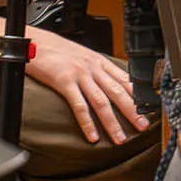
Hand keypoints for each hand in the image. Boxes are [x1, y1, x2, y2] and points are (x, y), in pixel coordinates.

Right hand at [25, 28, 151, 144]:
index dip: (138, 95)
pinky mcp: (64, 81)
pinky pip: (79, 105)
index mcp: (99, 61)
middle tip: (142, 127)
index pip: (125, 79)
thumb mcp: (81, 55)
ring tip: (119, 138)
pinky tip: (92, 135)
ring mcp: (79, 74)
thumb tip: (108, 82)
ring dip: (112, 122)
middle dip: (132, 111)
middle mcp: (92, 67)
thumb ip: (95, 68)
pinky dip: (87, 123)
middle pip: (118, 92)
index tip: (148, 109)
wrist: (32, 41)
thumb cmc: (54, 49)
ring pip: (101, 101)